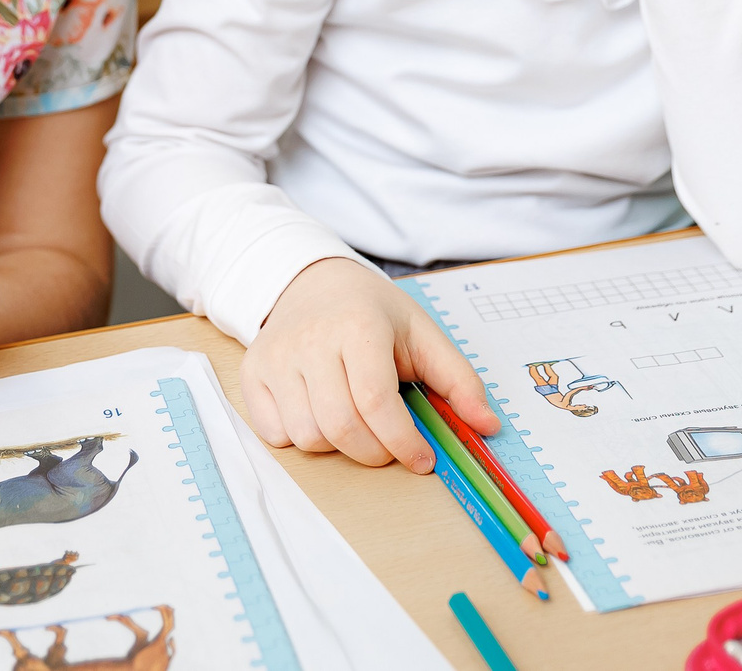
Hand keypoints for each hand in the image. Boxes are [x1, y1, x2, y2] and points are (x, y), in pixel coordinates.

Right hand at [241, 257, 499, 470]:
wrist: (311, 283)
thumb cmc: (371, 313)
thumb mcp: (421, 333)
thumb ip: (459, 380)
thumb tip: (488, 426)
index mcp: (357, 326)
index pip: (376, 402)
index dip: (403, 441)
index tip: (422, 458)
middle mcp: (310, 340)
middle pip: (340, 426)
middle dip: (374, 452)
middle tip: (390, 447)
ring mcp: (276, 358)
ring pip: (307, 436)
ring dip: (338, 446)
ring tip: (355, 422)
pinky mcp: (253, 373)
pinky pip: (275, 434)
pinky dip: (301, 438)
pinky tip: (319, 414)